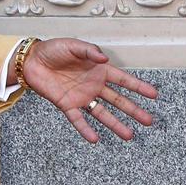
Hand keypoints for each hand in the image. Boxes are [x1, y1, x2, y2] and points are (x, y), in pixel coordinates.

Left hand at [21, 38, 158, 142]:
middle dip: (134, 110)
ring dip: (116, 124)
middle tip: (149, 121)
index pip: (123, 80)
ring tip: (129, 135)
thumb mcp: (73, 45)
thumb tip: (104, 59)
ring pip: (102, 113)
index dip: (138, 87)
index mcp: (99, 70)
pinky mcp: (67, 105)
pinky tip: (95, 139)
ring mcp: (81, 97)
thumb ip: (89, 51)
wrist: (32, 60)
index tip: (154, 94)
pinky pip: (78, 119)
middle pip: (118, 100)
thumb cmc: (54, 50)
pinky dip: (86, 129)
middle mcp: (94, 86)